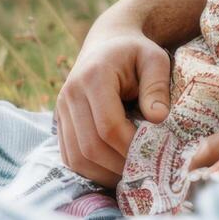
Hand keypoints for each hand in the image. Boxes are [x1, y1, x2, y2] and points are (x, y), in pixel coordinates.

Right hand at [55, 32, 171, 186]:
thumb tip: (159, 119)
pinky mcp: (60, 122)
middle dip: (118, 165)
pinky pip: (69, 156)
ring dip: (103, 173)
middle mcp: (70, 96)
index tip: (154, 154)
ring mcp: (61, 110)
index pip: (108, 126)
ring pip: (75, 157)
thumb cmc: (136, 52)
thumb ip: (156, 86)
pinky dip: (90, 169)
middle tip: (146, 172)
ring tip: (131, 175)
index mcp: (94, 78)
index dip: (130, 146)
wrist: (108, 43)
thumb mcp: (155, 59)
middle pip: (89, 146)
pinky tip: (113, 170)